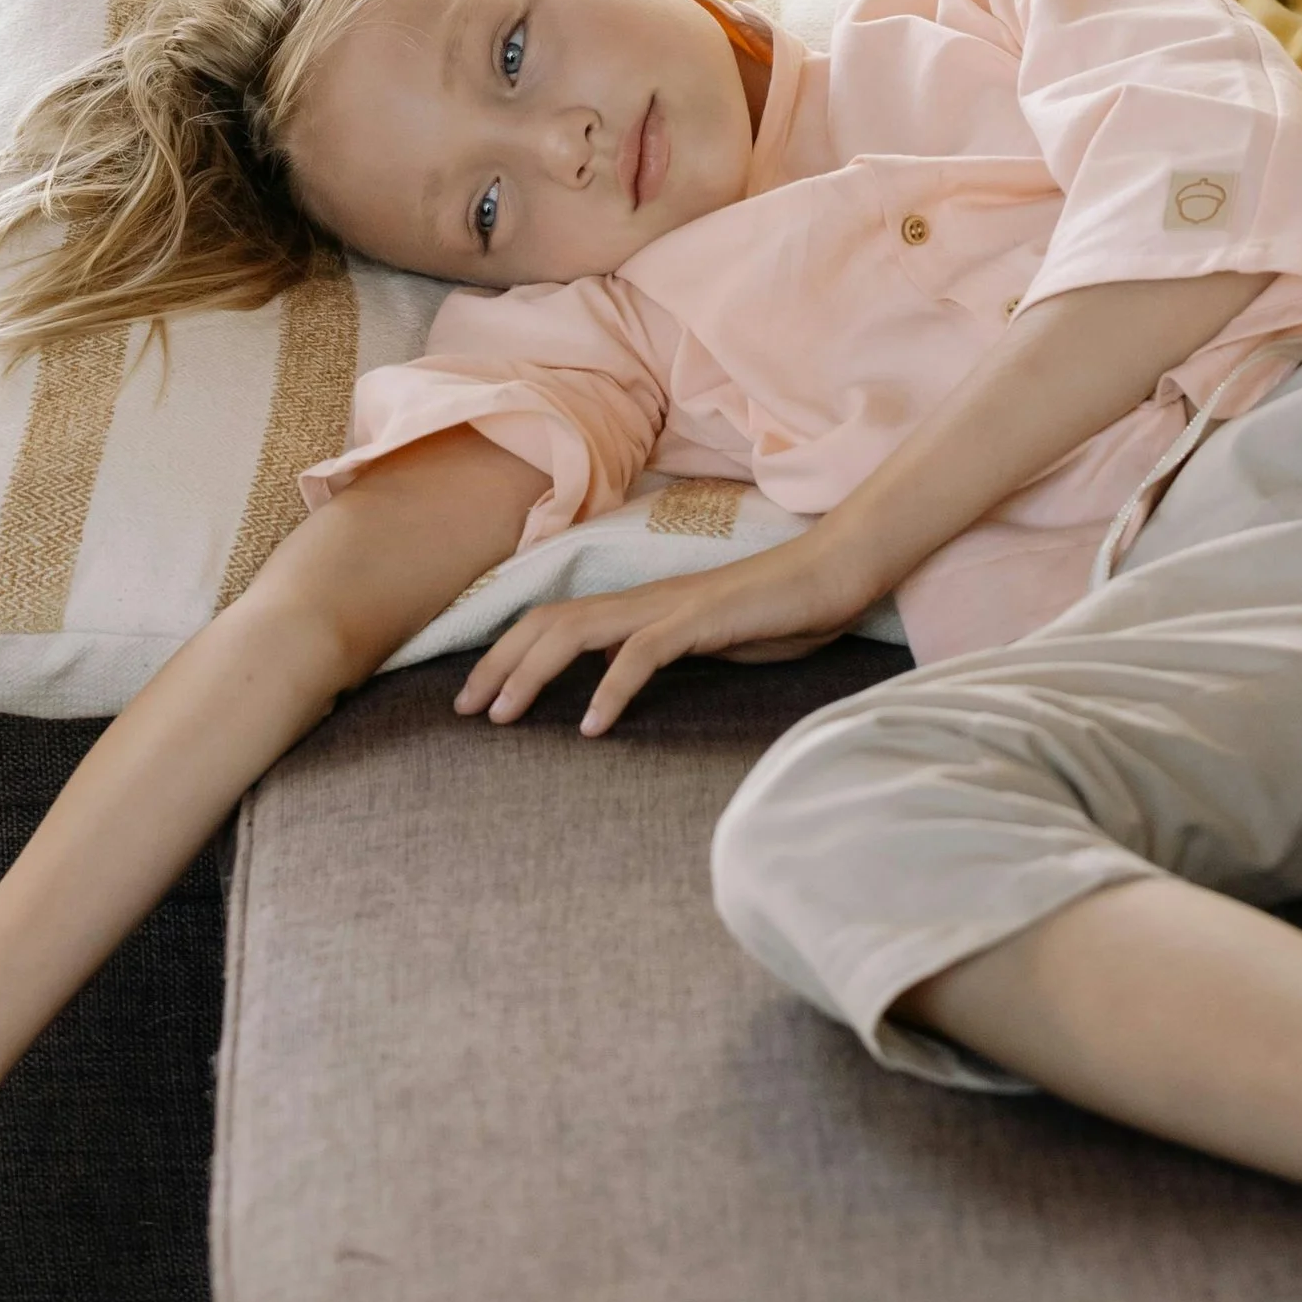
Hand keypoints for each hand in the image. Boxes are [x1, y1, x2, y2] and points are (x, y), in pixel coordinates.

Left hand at [453, 532, 876, 735]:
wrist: (835, 575)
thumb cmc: (777, 611)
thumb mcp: (704, 643)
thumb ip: (660, 654)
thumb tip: (620, 675)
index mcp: (636, 607)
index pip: (551, 622)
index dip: (506, 654)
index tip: (478, 697)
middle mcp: (639, 601)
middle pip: (544, 622)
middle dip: (496, 664)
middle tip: (465, 711)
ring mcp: (667, 607)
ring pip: (575, 631)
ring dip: (531, 674)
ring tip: (504, 718)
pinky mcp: (700, 620)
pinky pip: (642, 653)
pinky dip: (612, 688)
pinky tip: (594, 726)